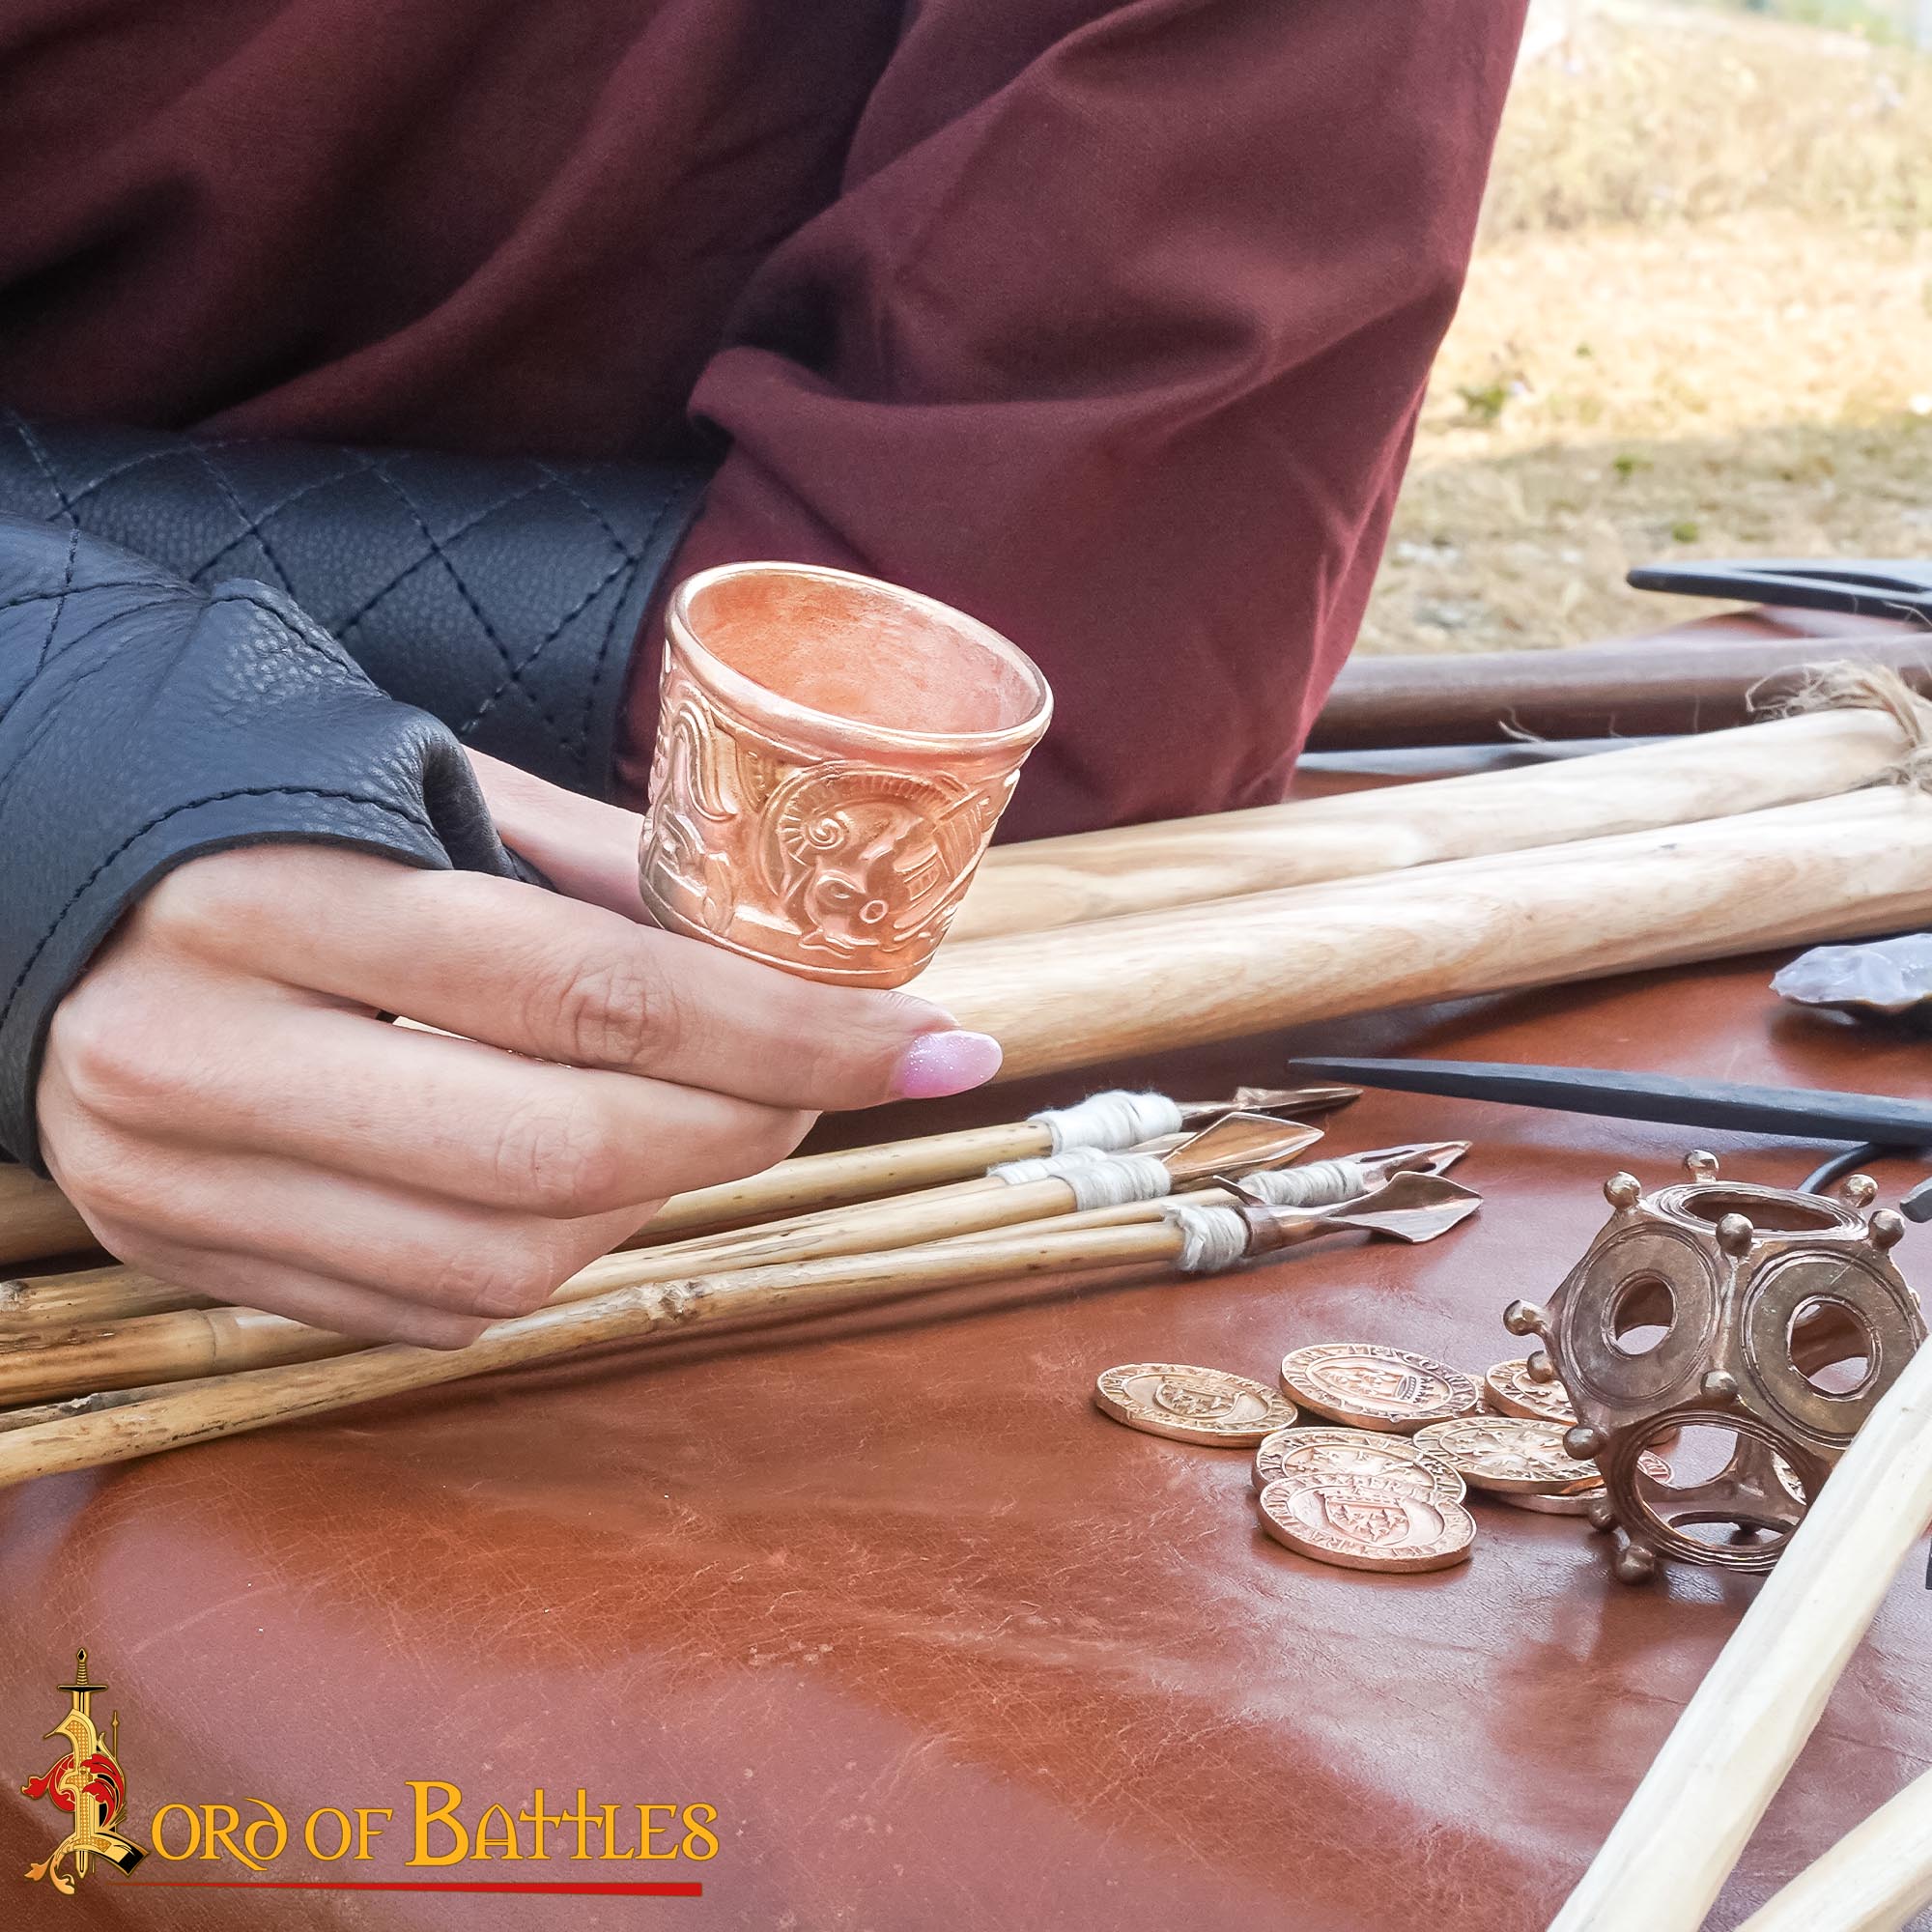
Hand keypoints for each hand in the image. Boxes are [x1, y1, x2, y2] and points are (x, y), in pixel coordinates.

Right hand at [37, 811, 998, 1346]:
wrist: (5, 870)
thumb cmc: (236, 793)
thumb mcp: (406, 776)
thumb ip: (591, 860)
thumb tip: (787, 940)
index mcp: (271, 894)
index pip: (590, 992)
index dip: (791, 1030)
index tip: (939, 1041)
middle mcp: (205, 1055)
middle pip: (561, 1153)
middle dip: (751, 1123)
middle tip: (844, 1076)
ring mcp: (177, 1183)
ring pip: (504, 1263)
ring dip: (665, 1201)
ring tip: (729, 1116)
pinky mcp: (180, 1259)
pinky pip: (426, 1312)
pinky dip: (554, 1258)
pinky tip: (597, 1179)